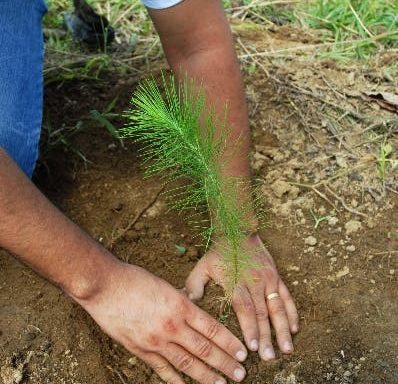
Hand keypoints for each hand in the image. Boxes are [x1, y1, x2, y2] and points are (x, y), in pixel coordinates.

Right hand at [74, 262, 247, 383]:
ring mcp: (156, 340)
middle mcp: (172, 326)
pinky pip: (162, 369)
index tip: (243, 353)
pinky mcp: (140, 350)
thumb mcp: (165, 285)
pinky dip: (176, 381)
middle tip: (241, 374)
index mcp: (181, 305)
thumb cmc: (134, 279)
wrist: (104, 286)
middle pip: (204, 349)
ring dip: (207, 376)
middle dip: (225, 363)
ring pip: (187, 364)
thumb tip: (193, 307)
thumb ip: (180, 300)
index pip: (212, 328)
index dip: (229, 343)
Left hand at [185, 233, 298, 360]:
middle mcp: (254, 282)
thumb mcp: (203, 265)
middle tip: (270, 358)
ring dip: (282, 329)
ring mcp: (268, 279)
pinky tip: (294, 328)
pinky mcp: (276, 276)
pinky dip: (291, 313)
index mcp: (236, 282)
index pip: (244, 308)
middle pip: (262, 313)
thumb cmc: (218, 252)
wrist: (238, 231)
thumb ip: (194, 284)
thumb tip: (189, 303)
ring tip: (287, 349)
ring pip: (277, 308)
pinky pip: (286, 297)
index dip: (250, 328)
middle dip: (267, 337)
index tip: (253, 347)